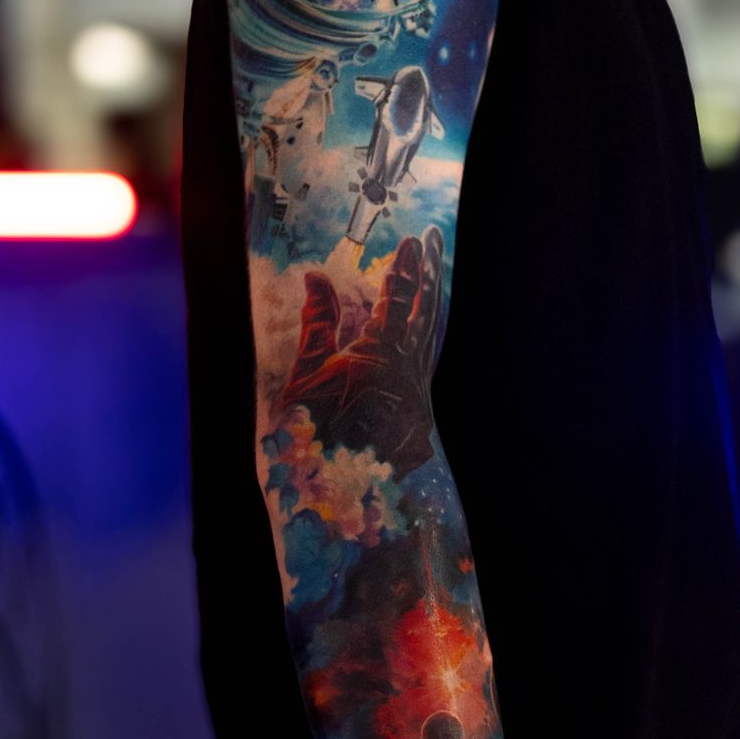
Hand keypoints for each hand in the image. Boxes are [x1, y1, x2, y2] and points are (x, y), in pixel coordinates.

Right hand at [282, 224, 442, 477]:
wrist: (337, 499)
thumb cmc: (310, 435)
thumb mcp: (304, 375)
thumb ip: (317, 323)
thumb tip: (316, 275)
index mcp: (379, 355)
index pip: (397, 299)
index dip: (404, 268)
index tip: (412, 240)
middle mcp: (408, 371)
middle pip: (427, 312)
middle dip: (429, 273)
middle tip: (435, 239)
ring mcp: (418, 396)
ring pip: (431, 340)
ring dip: (429, 305)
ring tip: (432, 275)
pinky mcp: (420, 418)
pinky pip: (425, 367)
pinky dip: (424, 343)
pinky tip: (421, 331)